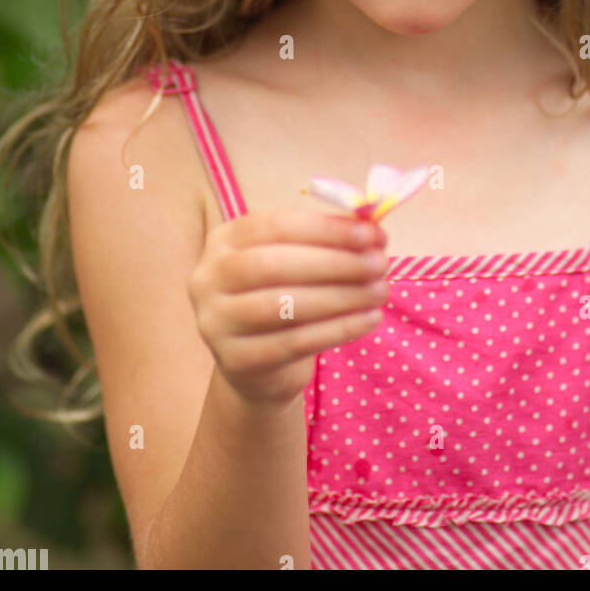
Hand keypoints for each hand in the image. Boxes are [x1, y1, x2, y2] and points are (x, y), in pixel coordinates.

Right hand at [189, 208, 388, 409]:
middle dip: (335, 262)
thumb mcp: (297, 261)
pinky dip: (338, 329)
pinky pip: (294, 343)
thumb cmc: (284, 297)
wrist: (257, 365)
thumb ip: (327, 241)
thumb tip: (373, 228)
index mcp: (224, 240)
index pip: (275, 225)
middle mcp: (208, 278)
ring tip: (380, 291)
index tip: (372, 233)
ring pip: (283, 304)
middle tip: (381, 263)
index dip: (326, 228)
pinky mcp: (235, 361)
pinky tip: (370, 319)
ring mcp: (215, 322)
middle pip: (275, 264)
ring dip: (341, 296)